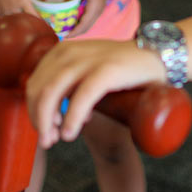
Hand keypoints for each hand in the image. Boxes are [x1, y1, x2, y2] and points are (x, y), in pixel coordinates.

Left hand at [25, 38, 166, 148]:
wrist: (158, 56)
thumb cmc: (122, 70)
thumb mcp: (88, 71)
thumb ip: (71, 86)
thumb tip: (55, 117)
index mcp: (62, 51)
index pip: (34, 83)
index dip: (33, 110)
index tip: (45, 129)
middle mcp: (70, 51)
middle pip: (38, 89)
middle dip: (38, 119)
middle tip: (47, 140)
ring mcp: (88, 59)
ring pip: (51, 92)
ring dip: (48, 121)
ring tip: (55, 139)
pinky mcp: (107, 69)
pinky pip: (81, 96)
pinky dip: (72, 117)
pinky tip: (69, 133)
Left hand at [63, 0, 121, 37]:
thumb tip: (62, 6)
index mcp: (95, 9)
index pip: (83, 26)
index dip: (73, 33)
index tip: (63, 37)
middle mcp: (97, 12)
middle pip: (85, 28)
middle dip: (74, 33)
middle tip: (61, 34)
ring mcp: (97, 10)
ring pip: (87, 24)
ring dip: (76, 28)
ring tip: (65, 28)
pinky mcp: (96, 7)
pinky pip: (87, 18)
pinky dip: (79, 22)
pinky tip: (71, 19)